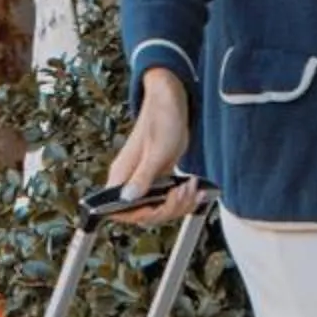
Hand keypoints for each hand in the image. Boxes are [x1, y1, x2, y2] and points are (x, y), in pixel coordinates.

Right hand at [102, 69, 198, 225]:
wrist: (171, 101)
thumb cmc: (161, 119)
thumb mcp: (156, 151)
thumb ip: (142, 177)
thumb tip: (126, 198)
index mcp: (122, 175)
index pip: (120, 210)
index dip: (139, 216)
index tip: (159, 207)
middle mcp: (131, 180)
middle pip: (144, 214)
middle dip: (168, 209)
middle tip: (184, 193)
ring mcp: (146, 179)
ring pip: (160, 208)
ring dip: (180, 204)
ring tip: (193, 188)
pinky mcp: (160, 176)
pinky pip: (169, 198)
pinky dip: (184, 198)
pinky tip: (196, 189)